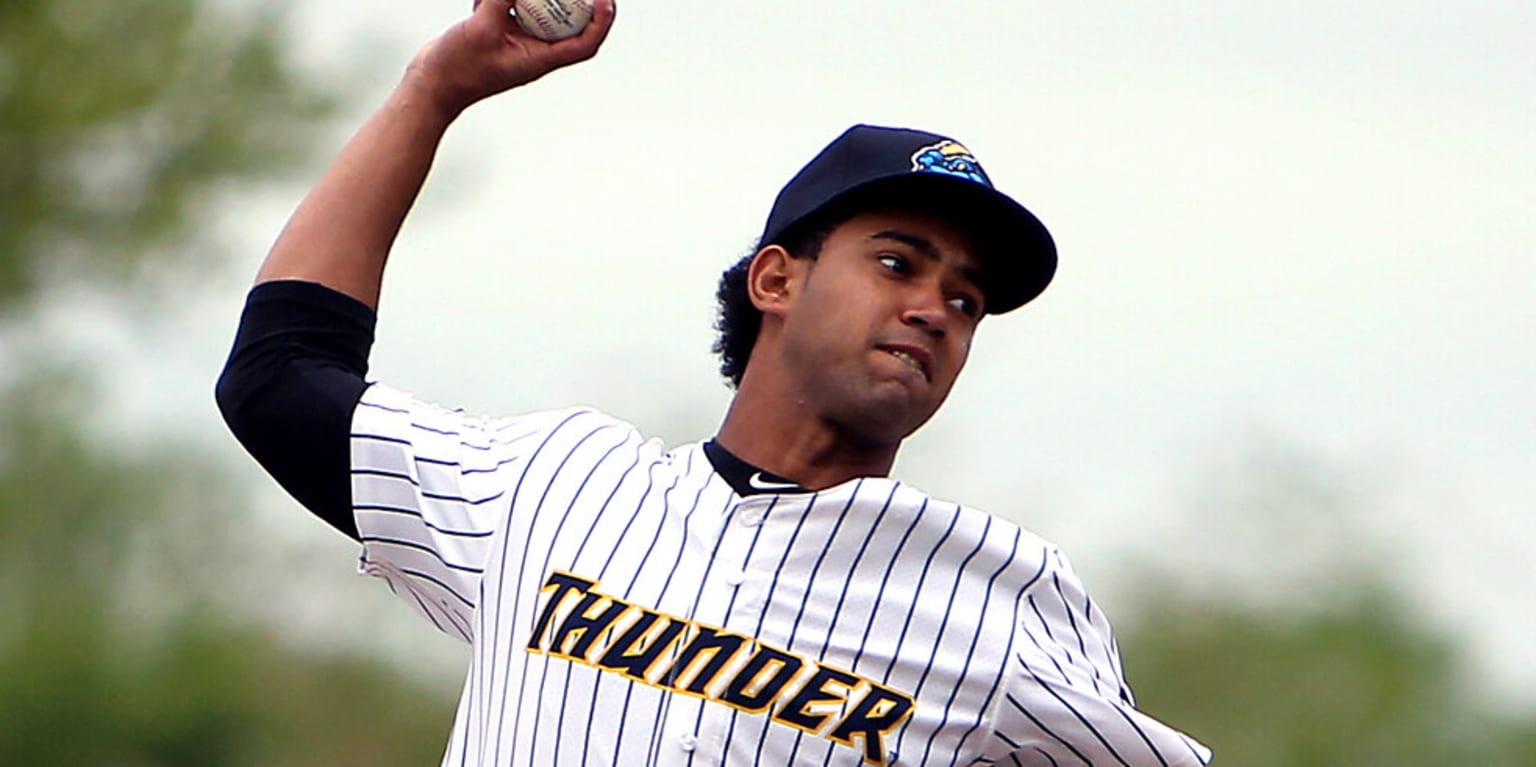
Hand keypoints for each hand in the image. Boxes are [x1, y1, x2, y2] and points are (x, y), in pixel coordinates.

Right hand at [407, 0, 615, 116]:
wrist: (430, 86)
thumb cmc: (457, 69)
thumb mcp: (482, 28)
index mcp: (539, 60)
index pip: (584, 44)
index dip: (602, 22)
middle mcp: (533, 53)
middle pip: (567, 25)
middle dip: (574, 1)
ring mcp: (516, 43)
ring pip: (538, 14)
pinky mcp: (498, 35)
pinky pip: (511, 11)